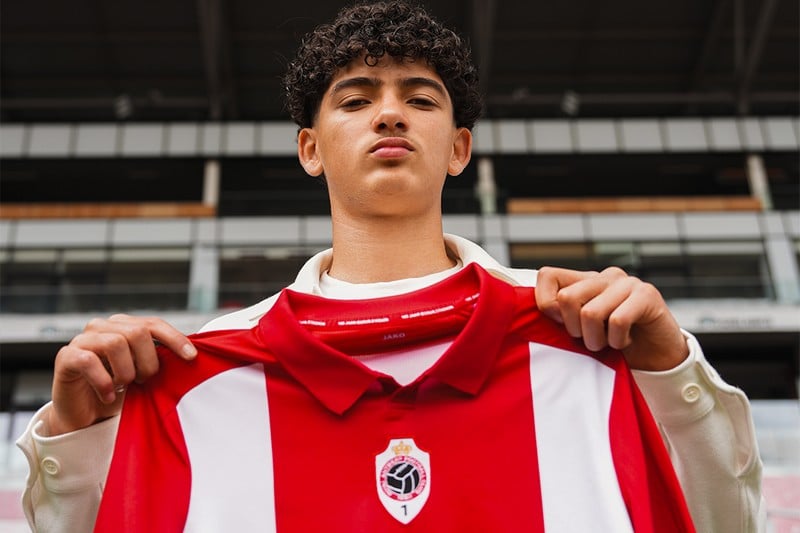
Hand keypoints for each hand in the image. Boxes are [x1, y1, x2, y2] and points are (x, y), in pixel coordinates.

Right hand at [47, 314, 195, 435]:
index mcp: (124, 325)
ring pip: (115, 343)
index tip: (191, 357)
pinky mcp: (66, 356)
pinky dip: (104, 382)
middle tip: (143, 381)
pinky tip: (108, 395)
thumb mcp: (143, 372)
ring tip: (124, 386)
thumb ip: (159, 359)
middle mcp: (103, 326)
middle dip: (148, 362)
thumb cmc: (118, 390)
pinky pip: (90, 361)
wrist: (84, 415)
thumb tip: (191, 354)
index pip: (154, 324)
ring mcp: (83, 339)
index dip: (174, 338)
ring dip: (125, 372)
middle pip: (137, 332)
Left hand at [535, 266, 688, 370]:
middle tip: (590, 340)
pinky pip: (618, 321)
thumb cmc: (612, 343)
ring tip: (608, 343)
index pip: (547, 275)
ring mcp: (626, 282)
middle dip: (574, 330)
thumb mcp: (579, 330)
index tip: (561, 326)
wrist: (657, 357)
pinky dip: (617, 340)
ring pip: (590, 313)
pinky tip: (625, 341)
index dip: (546, 304)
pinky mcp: (647, 295)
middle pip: (566, 298)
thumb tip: (525, 316)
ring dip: (597, 340)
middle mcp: (603, 276)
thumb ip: (559, 317)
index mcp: (583, 280)